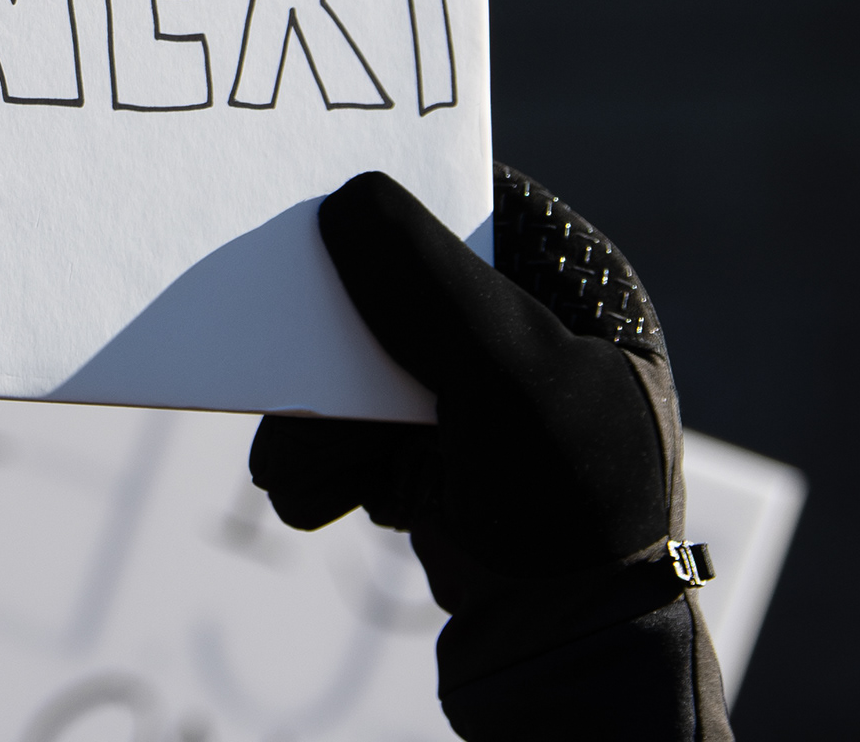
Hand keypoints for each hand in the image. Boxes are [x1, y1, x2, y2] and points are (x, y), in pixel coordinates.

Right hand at [252, 166, 728, 740]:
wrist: (570, 660)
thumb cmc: (571, 512)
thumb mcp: (506, 379)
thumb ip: (425, 283)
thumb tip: (343, 199)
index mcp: (578, 289)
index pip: (469, 204)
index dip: (388, 198)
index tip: (308, 201)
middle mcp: (531, 331)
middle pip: (389, 287)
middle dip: (328, 348)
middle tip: (280, 373)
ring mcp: (480, 398)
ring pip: (357, 363)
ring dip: (314, 420)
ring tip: (299, 475)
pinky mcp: (438, 457)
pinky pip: (352, 425)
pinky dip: (324, 458)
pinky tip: (322, 497)